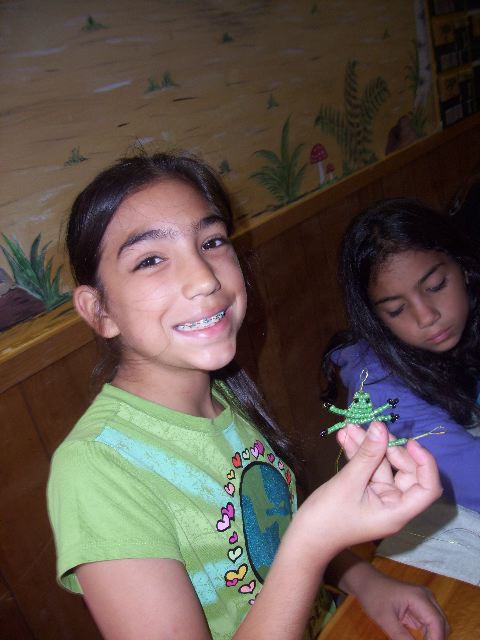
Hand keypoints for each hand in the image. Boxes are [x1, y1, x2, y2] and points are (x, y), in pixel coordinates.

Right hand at [295, 422, 441, 558]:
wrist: (305, 538)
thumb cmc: (328, 517)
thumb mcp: (348, 483)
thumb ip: (367, 455)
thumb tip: (380, 427)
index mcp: (398, 511)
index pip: (427, 488)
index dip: (424, 464)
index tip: (410, 443)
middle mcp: (393, 504)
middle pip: (405, 471)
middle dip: (388, 448)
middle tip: (371, 430)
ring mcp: (378, 497)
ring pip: (382, 465)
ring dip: (368, 445)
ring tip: (350, 427)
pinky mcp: (364, 491)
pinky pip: (368, 468)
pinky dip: (358, 453)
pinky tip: (345, 436)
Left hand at [355, 568, 448, 639]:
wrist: (366, 581)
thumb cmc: (373, 596)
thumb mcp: (384, 619)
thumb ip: (400, 637)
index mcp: (420, 597)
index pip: (437, 623)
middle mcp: (427, 598)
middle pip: (442, 626)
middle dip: (435, 639)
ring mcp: (426, 602)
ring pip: (438, 627)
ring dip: (432, 639)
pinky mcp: (421, 608)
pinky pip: (431, 626)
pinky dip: (427, 637)